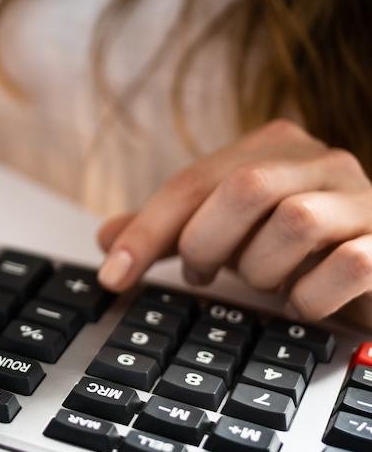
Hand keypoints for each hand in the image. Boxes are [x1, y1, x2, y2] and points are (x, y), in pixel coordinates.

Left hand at [96, 120, 371, 321]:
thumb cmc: (296, 250)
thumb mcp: (228, 234)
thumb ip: (171, 232)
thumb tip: (106, 239)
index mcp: (276, 146)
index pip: (194, 181)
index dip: (147, 230)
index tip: (114, 275)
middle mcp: (324, 162)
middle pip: (246, 187)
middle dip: (208, 243)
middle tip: (202, 275)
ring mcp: (366, 200)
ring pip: (297, 222)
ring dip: (262, 269)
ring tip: (263, 284)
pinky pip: (348, 264)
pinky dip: (309, 295)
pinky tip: (299, 305)